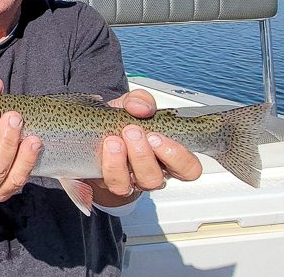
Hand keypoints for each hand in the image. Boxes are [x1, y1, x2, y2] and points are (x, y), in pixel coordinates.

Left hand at [93, 89, 203, 203]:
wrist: (94, 136)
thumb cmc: (121, 123)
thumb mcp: (131, 105)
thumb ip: (140, 100)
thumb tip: (141, 107)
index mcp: (168, 156)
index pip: (189, 168)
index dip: (177, 156)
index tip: (156, 135)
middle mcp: (154, 172)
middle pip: (160, 179)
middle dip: (145, 155)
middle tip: (133, 132)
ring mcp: (134, 181)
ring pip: (138, 183)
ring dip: (126, 160)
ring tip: (115, 140)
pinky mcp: (115, 183)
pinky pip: (116, 183)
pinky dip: (110, 165)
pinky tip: (105, 148)